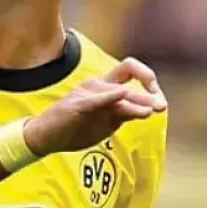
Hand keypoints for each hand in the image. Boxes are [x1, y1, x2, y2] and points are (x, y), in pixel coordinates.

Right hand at [23, 58, 166, 155]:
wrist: (45, 137)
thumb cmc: (74, 129)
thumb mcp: (104, 122)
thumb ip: (123, 114)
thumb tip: (148, 110)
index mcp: (104, 87)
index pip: (130, 70)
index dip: (147, 77)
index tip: (157, 97)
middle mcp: (98, 86)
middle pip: (128, 77)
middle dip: (148, 91)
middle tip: (161, 106)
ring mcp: (88, 95)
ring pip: (119, 93)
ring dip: (137, 100)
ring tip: (151, 110)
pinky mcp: (79, 106)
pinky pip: (98, 99)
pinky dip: (111, 96)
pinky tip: (121, 94)